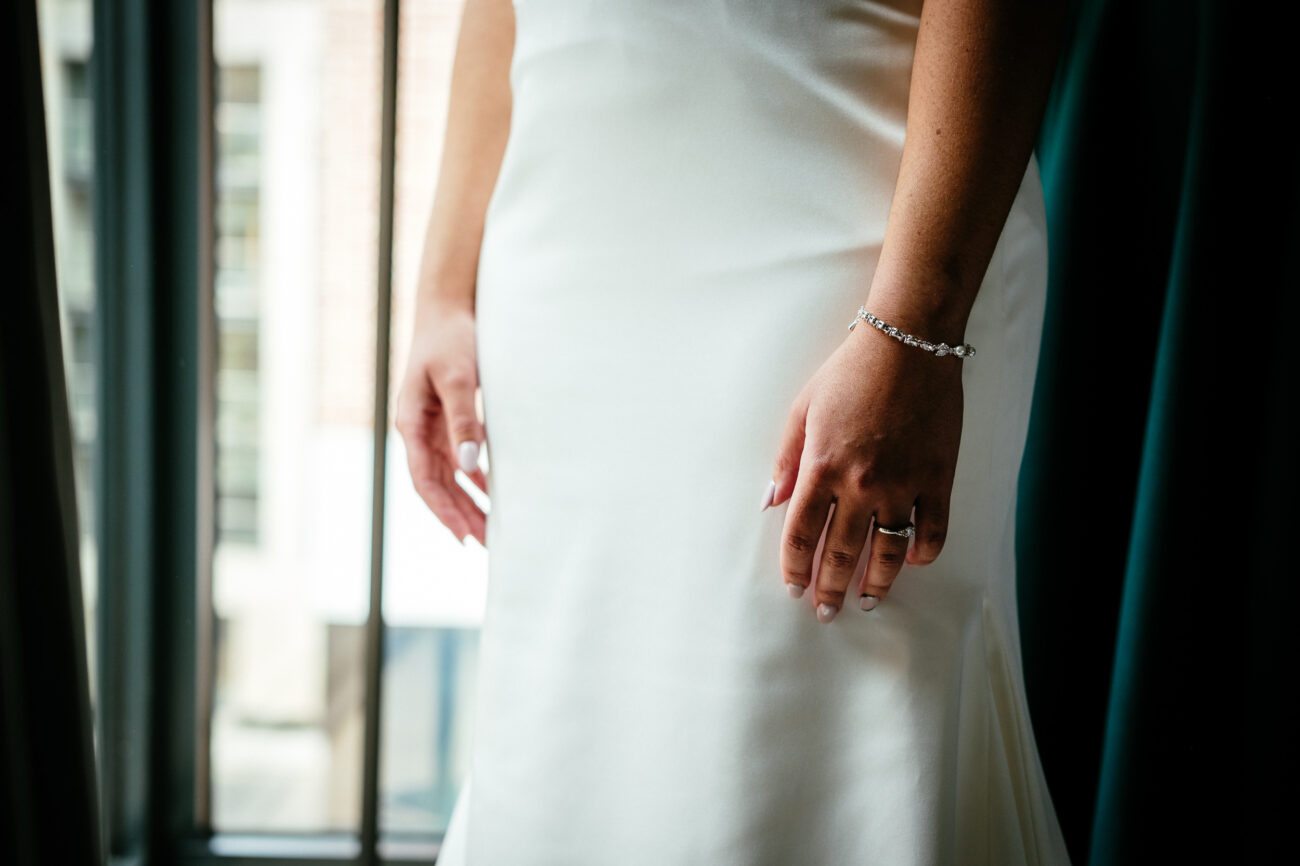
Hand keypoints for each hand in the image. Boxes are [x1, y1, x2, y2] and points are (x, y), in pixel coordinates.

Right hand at [394, 300, 489, 545]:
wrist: (449, 304)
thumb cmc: (451, 337)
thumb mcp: (460, 378)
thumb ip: (465, 421)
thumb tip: (470, 467)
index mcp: (412, 423)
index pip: (425, 480)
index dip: (443, 510)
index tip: (464, 535)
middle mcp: (419, 429)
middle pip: (438, 484)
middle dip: (461, 514)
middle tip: (487, 543)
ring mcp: (433, 423)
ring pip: (449, 474)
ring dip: (468, 500)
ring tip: (492, 527)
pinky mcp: (450, 415)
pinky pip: (459, 455)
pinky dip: (475, 476)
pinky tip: (492, 490)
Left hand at [766, 318, 963, 621]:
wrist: (908, 344)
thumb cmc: (849, 372)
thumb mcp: (802, 409)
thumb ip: (786, 460)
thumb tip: (771, 502)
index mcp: (821, 467)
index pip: (801, 535)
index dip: (795, 568)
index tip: (793, 589)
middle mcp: (860, 484)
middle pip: (841, 553)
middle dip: (829, 589)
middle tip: (826, 612)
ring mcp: (903, 484)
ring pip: (888, 552)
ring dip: (876, 583)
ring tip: (867, 601)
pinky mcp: (937, 477)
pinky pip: (932, 530)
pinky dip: (923, 552)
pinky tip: (913, 562)